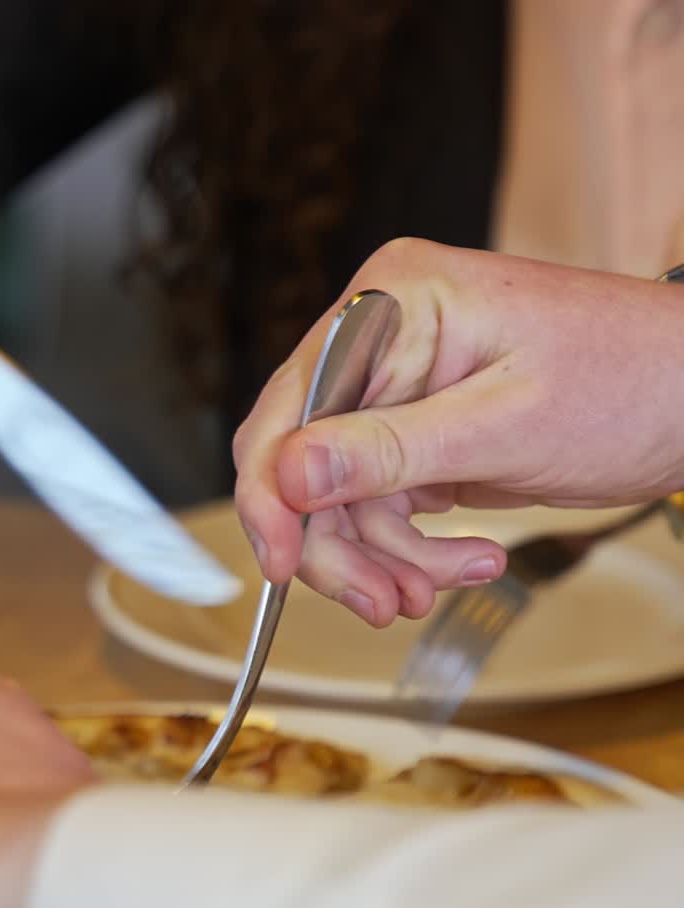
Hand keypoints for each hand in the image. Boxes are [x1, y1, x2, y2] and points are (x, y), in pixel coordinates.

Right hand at [234, 238, 683, 625]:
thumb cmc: (637, 380)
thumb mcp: (506, 424)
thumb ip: (389, 451)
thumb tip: (290, 474)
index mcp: (393, 305)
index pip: (289, 407)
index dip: (273, 493)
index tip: (283, 562)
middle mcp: (382, 341)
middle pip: (305, 463)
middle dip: (340, 543)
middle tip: (379, 599)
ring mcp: (398, 391)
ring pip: (340, 500)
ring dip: (382, 558)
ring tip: (435, 586)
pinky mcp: (419, 434)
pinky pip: (380, 507)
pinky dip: (410, 550)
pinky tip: (460, 563)